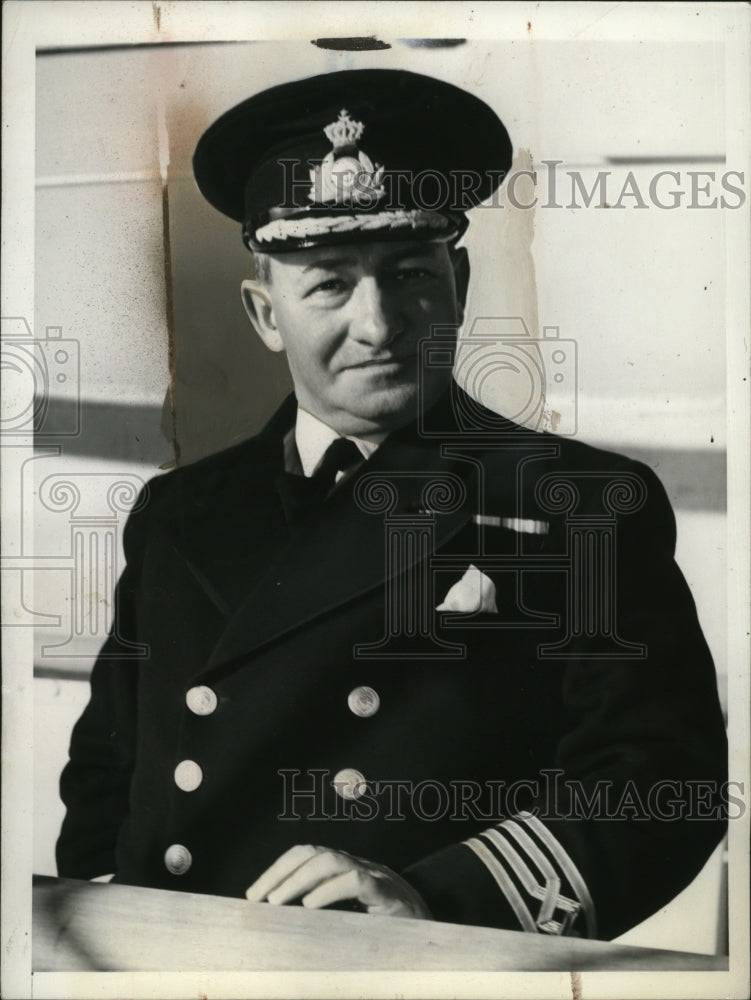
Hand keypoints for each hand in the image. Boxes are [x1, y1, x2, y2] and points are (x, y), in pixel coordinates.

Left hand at [245, 843, 430, 918]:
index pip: (307, 856)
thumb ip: (326, 919)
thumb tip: (283, 928)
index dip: (278, 869)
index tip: (253, 894)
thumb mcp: (352, 924)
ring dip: (298, 880)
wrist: (439, 937)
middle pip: (313, 853)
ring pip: (332, 862)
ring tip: (277, 902)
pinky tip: (311, 906)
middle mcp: (359, 867)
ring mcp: (375, 877)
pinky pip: (357, 881)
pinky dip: (330, 890)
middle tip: (257, 898)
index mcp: (347, 872)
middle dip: (280, 872)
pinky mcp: (388, 894)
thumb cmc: (391, 933)